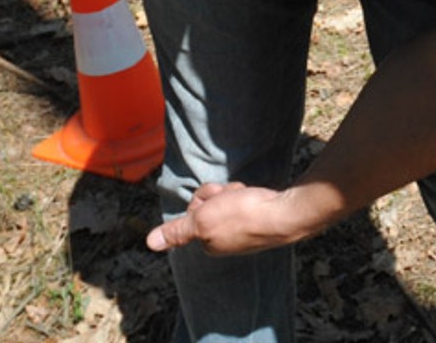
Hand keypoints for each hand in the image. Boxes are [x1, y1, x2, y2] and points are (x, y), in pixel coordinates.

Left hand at [145, 181, 310, 256]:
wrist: (286, 214)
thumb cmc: (244, 216)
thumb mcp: (202, 221)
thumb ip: (177, 230)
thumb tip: (149, 243)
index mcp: (208, 243)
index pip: (194, 210)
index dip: (203, 200)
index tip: (217, 203)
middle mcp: (223, 240)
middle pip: (209, 203)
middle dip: (218, 194)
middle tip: (232, 197)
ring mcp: (242, 231)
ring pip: (226, 199)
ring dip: (233, 192)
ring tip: (247, 196)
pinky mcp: (258, 220)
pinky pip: (244, 199)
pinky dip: (248, 194)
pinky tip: (256, 197)